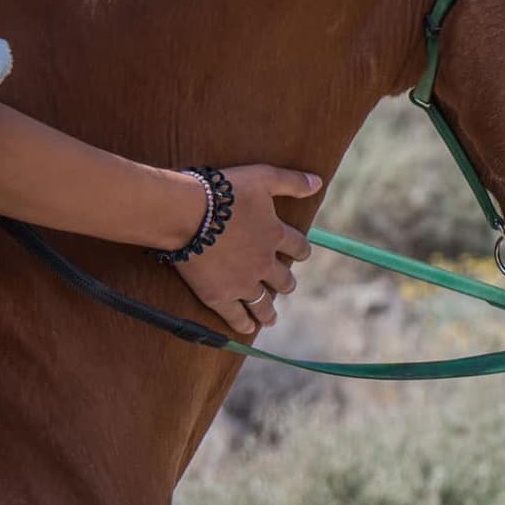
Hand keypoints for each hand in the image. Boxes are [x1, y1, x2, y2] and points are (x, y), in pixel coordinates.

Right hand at [174, 165, 319, 335]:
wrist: (187, 212)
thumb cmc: (223, 191)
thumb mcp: (262, 177)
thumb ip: (291, 181)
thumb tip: (318, 183)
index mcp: (275, 235)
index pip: (298, 248)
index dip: (301, 251)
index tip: (300, 254)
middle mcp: (263, 263)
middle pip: (283, 279)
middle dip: (285, 282)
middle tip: (284, 285)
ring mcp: (242, 282)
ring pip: (263, 303)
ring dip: (269, 311)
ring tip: (270, 318)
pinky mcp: (219, 295)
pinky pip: (236, 316)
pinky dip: (244, 323)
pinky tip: (247, 328)